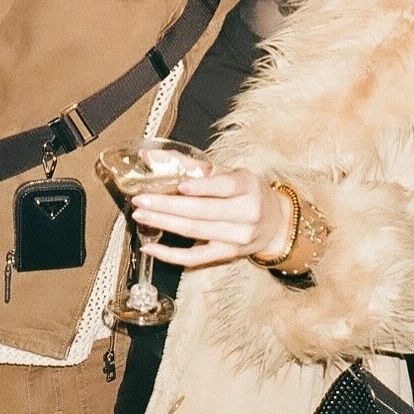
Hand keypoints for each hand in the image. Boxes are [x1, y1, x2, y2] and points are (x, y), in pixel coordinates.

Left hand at [131, 167, 292, 267]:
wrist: (273, 222)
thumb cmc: (245, 192)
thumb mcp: (228, 173)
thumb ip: (193, 166)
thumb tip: (150, 155)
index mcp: (248, 186)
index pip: (225, 186)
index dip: (202, 187)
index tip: (180, 185)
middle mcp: (246, 213)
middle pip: (203, 211)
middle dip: (168, 206)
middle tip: (142, 200)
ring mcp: (237, 237)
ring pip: (196, 231)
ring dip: (164, 224)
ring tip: (141, 216)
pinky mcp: (227, 255)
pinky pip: (195, 258)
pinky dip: (170, 254)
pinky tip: (150, 246)